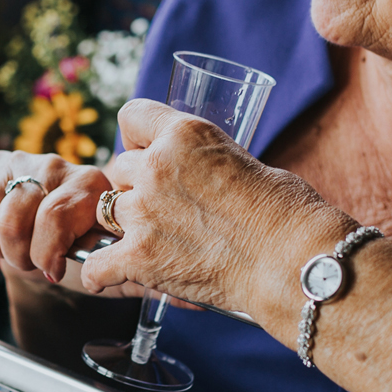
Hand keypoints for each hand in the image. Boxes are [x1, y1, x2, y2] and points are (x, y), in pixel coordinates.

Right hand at [0, 150, 109, 279]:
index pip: (52, 217)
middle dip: (15, 256)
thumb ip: (110, 266)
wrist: (62, 234)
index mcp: (88, 185)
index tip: (51, 271)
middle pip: (11, 220)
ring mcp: (17, 161)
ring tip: (9, 248)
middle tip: (27, 261)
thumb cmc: (83, 248)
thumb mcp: (104, 257)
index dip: (44, 254)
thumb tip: (119, 280)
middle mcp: (52, 166)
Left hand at [79, 100, 349, 314]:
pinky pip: (98, 264)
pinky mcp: (139, 256)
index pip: (131, 116)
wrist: (293, 260)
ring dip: (127, 226)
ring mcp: (144, 211)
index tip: (147, 155)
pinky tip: (114, 275)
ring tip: (157, 244)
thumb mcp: (242, 159)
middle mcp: (157, 165)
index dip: (137, 139)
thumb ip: (203, 160)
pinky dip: (104, 272)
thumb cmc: (286, 212)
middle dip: (136, 187)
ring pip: (108, 211)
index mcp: (184, 132)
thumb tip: (196, 175)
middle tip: (163, 210)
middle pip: (119, 169)